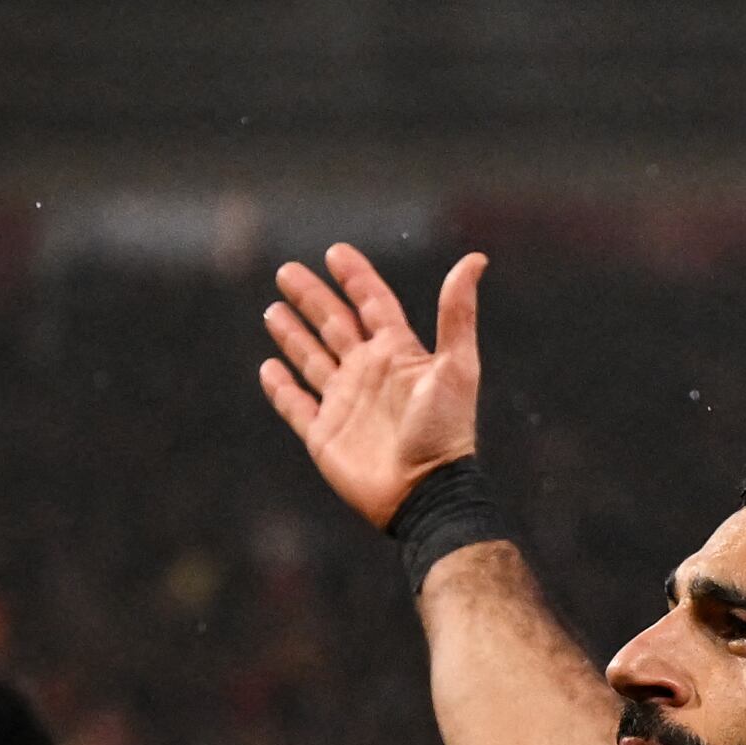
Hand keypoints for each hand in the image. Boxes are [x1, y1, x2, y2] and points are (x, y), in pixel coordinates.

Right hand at [260, 245, 487, 529]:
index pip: (372, 304)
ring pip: (311, 359)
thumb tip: (476, 259)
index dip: (355, 277)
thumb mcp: (457, 366)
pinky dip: (281, 387)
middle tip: (287, 271)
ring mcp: (344, 403)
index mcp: (397, 354)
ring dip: (293, 335)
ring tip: (273, 310)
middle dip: (312, 298)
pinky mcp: (323, 435)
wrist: (424, 492)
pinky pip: (296, 405)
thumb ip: (457, 313)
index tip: (335, 252)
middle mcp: (368, 373)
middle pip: (334, 325)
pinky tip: (268, 368)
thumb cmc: (444, 431)